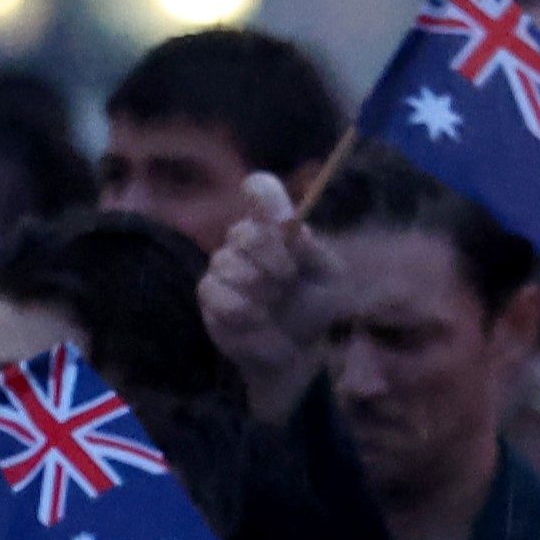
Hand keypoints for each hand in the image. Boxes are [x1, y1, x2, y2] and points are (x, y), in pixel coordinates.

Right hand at [196, 174, 340, 425]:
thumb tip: (295, 232)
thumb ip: (315, 254)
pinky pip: (216, 292)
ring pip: (227, 263)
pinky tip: (257, 319)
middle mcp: (244, 240)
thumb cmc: (313, 307)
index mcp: (275, 226)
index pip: (259, 189)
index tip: (282, 221)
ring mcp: (222, 266)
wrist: (296, 351)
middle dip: (272, 258)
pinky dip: (243, 309)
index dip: (264, 195)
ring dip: (258, 289)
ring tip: (273, 305)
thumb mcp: (330, 280)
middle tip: (288, 280)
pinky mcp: (210, 295)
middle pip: (243, 231)